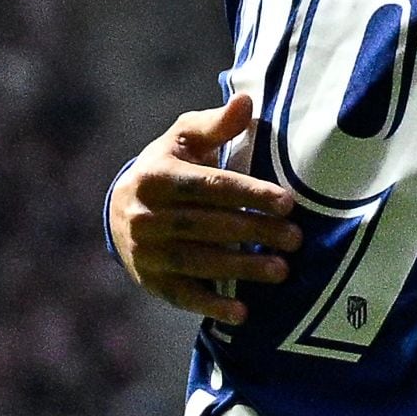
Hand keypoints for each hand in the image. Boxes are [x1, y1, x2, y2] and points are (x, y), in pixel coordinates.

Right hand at [110, 93, 302, 326]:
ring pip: (199, 261)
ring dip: (242, 268)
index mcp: (156, 177)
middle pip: (208, 225)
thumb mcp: (184, 140)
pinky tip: (243, 314)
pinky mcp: (151, 281)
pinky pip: (183, 296)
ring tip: (282, 270)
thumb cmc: (168, 168)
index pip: (210, 187)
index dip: (250, 194)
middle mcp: (145, 216)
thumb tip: (246, 101)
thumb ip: (215, 125)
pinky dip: (211, 305)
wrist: (121, 210)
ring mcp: (146, 251)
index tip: (287, 202)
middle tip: (295, 239)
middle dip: (255, 232)